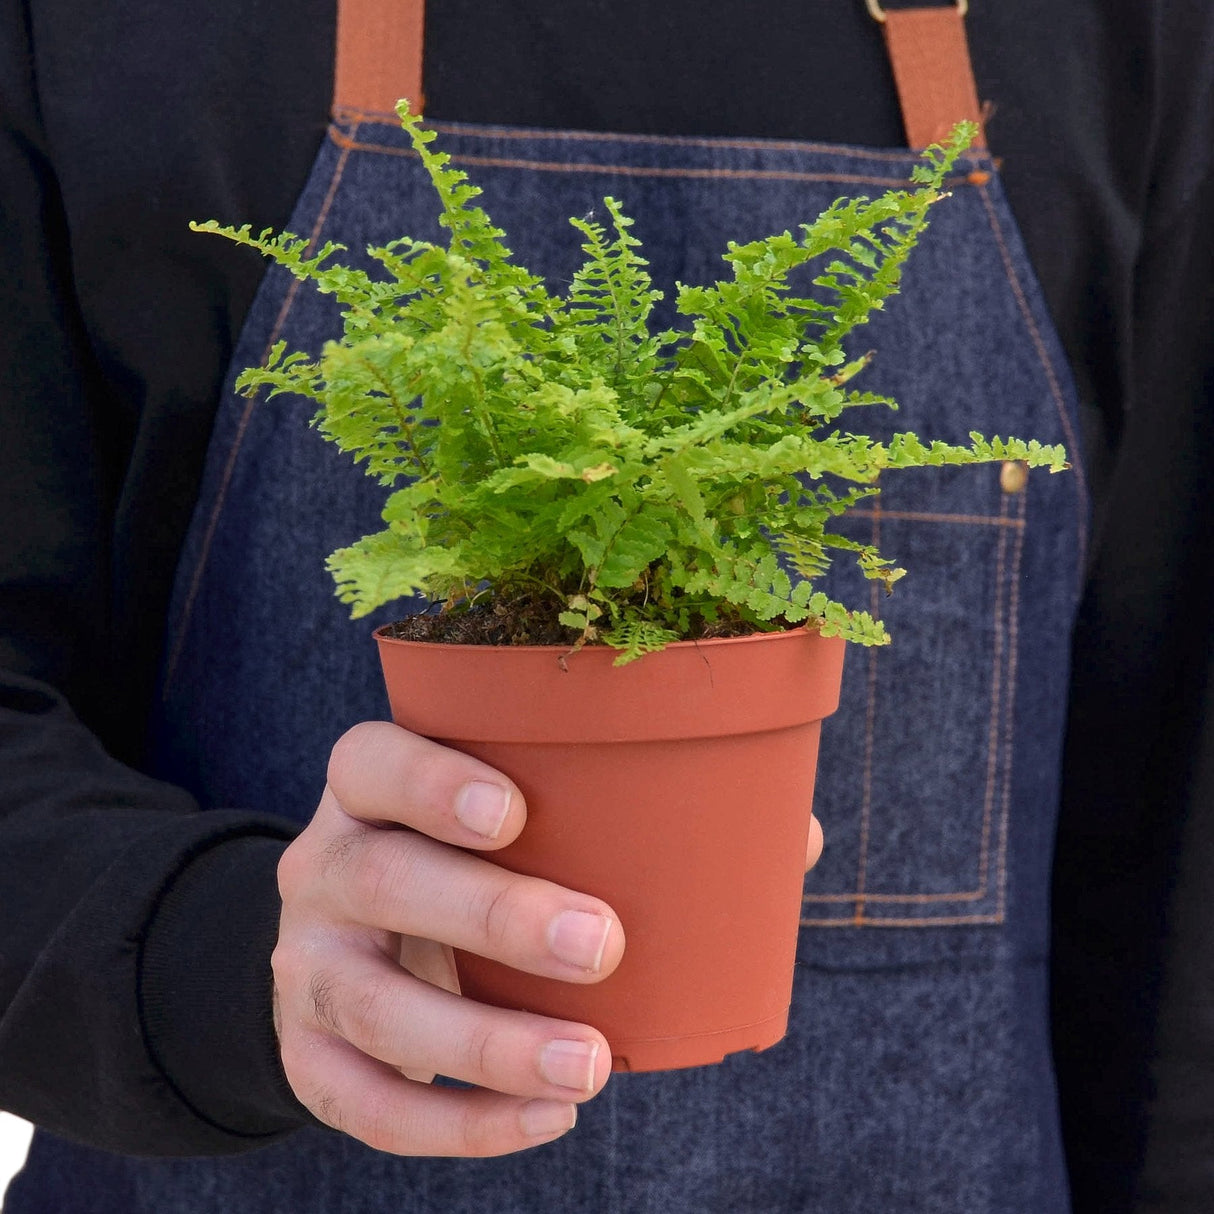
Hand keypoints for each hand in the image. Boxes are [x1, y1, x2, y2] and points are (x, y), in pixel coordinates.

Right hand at [272, 721, 624, 1156]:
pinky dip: (459, 1124)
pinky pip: (367, 1103)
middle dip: (494, 917)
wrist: (354, 937)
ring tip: (589, 1065)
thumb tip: (756, 835)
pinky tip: (546, 1117)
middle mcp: (321, 868)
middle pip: (382, 882)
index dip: (433, 784)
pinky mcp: (306, 1053)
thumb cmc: (460, 859)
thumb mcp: (485, 815)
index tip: (517, 814)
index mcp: (365, 792)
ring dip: (488, 1044)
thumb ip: (579, 810)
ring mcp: (304, 964)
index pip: (372, 763)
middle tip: (600, 944)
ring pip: (376, 1007)